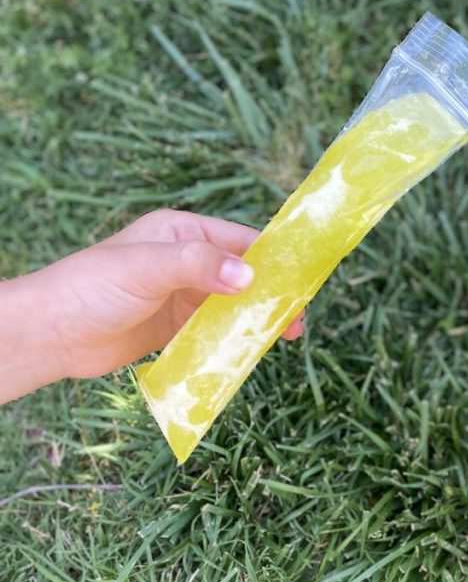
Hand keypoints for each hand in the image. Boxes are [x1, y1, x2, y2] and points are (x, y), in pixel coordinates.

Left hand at [1, 209, 302, 401]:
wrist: (49, 334)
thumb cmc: (90, 288)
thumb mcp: (146, 268)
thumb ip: (198, 266)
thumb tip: (250, 277)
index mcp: (183, 232)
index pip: (241, 240)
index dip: (274, 259)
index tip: (303, 280)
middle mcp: (188, 260)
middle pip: (245, 274)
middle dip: (274, 293)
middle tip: (299, 316)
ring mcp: (184, 294)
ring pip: (236, 303)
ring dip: (260, 317)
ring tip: (288, 334)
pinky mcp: (178, 326)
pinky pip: (218, 329)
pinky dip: (238, 338)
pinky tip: (254, 349)